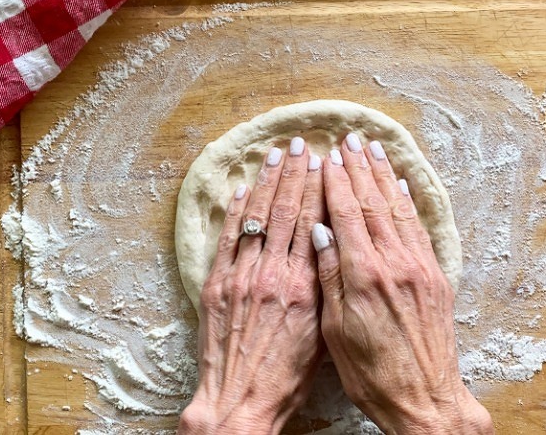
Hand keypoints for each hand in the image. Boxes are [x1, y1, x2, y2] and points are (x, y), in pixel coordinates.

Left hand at [179, 138, 325, 433]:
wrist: (240, 400)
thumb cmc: (286, 378)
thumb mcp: (321, 337)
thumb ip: (325, 290)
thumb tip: (329, 249)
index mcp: (305, 288)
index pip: (314, 225)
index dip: (319, 189)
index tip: (324, 163)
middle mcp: (274, 276)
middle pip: (287, 212)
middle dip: (294, 174)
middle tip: (300, 144)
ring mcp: (242, 278)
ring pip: (258, 219)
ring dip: (266, 182)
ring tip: (275, 154)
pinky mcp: (216, 286)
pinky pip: (228, 240)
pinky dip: (235, 212)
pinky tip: (242, 188)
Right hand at [311, 134, 493, 433]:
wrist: (424, 399)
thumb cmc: (371, 373)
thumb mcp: (335, 330)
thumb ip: (329, 275)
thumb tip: (320, 231)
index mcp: (364, 276)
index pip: (345, 215)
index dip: (335, 182)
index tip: (326, 156)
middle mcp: (394, 264)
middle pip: (372, 203)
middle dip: (359, 168)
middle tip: (349, 139)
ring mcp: (418, 267)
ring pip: (397, 209)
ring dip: (383, 176)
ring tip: (373, 148)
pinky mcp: (435, 277)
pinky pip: (419, 228)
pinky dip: (407, 201)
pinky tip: (400, 184)